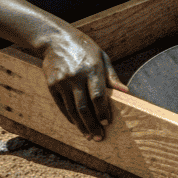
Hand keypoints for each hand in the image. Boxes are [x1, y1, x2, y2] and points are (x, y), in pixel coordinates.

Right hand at [40, 26, 125, 140]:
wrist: (56, 39)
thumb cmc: (84, 48)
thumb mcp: (102, 57)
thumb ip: (112, 76)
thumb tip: (126, 92)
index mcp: (92, 69)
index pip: (99, 96)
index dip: (103, 112)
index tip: (108, 123)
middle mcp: (76, 77)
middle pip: (84, 107)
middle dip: (93, 125)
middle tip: (99, 137)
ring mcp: (62, 82)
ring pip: (72, 110)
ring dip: (81, 125)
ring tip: (89, 136)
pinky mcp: (51, 85)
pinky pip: (61, 106)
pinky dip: (70, 117)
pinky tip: (77, 124)